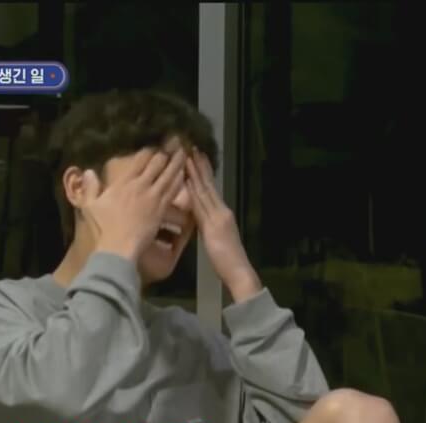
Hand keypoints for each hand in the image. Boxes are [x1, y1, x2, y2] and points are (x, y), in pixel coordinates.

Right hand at [77, 147, 186, 261]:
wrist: (119, 245)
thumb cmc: (104, 226)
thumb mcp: (91, 205)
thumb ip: (91, 187)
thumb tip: (87, 172)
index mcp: (124, 182)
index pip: (140, 161)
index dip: (150, 151)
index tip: (157, 144)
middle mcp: (141, 185)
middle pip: (158, 163)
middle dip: (167, 151)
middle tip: (176, 142)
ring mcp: (153, 196)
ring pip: (169, 174)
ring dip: (177, 162)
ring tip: (184, 152)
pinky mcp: (162, 208)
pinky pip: (173, 190)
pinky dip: (179, 180)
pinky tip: (184, 174)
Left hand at [185, 151, 260, 301]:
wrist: (239, 271)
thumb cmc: (228, 261)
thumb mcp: (217, 239)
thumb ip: (209, 226)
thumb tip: (200, 218)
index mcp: (222, 214)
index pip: (211, 190)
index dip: (204, 173)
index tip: (196, 158)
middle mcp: (221, 211)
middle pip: (208, 185)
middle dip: (199, 167)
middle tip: (192, 149)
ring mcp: (218, 216)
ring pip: (204, 191)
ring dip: (195, 173)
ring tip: (188, 156)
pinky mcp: (214, 224)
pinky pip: (201, 205)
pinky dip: (193, 191)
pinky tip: (187, 180)